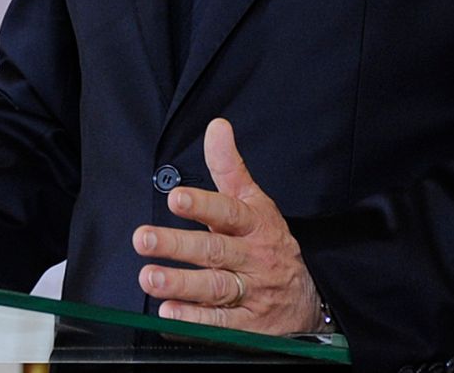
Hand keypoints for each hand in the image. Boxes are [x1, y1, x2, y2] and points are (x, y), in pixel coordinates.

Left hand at [134, 117, 322, 333]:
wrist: (310, 297)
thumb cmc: (269, 242)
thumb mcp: (255, 201)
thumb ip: (229, 167)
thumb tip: (217, 127)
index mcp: (253, 225)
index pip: (228, 212)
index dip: (202, 204)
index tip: (176, 197)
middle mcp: (253, 258)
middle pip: (215, 251)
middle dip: (177, 245)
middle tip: (143, 239)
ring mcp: (252, 293)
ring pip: (215, 288)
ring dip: (181, 284)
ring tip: (150, 278)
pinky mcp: (250, 326)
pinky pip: (222, 325)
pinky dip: (196, 322)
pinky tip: (170, 315)